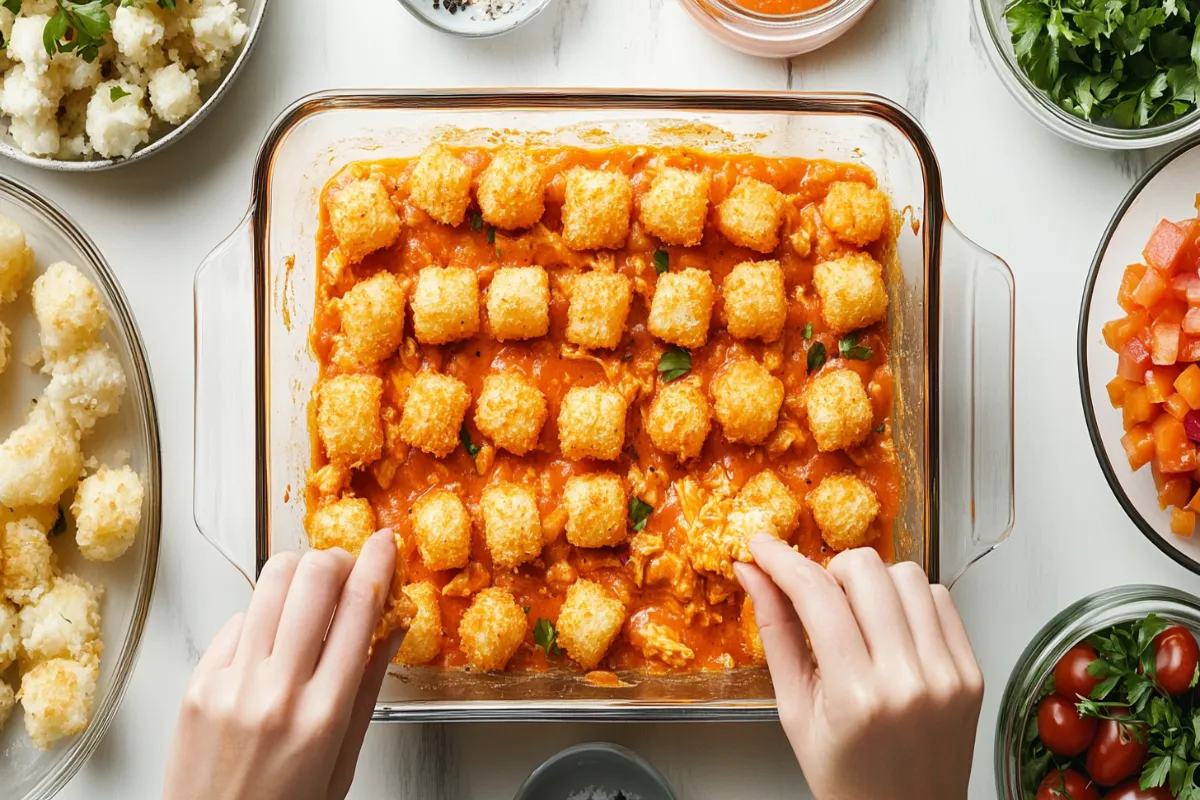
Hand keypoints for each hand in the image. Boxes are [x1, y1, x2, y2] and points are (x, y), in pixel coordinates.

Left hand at [163, 529, 403, 799]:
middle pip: (312, 580)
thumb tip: (391, 623)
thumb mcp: (344, 757)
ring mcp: (231, 683)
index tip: (384, 544)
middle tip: (347, 567)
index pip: (358, 609)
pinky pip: (237, 619)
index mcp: (323, 714)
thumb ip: (367, 685)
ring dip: (298, 572)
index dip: (377, 563)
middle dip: (337, 558)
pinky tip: (273, 637)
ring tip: (310, 588)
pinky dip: (262, 615)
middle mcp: (275, 692)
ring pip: (269, 583)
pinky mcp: (198, 682)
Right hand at [735, 537, 982, 799]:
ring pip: (908, 574)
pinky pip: (942, 599)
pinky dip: (910, 600)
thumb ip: (774, 633)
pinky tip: (891, 628)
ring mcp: (947, 674)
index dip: (783, 560)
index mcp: (856, 695)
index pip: (815, 595)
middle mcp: (909, 680)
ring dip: (873, 583)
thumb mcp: (794, 710)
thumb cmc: (845, 776)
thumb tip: (752, 573)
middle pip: (866, 569)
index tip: (764, 546)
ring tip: (858, 618)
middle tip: (817, 597)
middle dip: (829, 570)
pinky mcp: (971, 672)